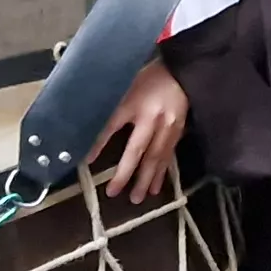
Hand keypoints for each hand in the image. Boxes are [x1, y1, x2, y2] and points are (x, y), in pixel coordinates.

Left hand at [94, 59, 188, 203]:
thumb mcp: (126, 84)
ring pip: (155, 157)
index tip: (87, 161)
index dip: (99, 144)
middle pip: (137, 149)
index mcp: (134, 102)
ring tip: (137, 198)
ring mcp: (168, 126)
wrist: (183, 72)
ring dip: (145, 179)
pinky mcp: (178, 132)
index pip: (112, 125)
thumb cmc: (149, 78)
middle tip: (113, 193)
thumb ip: (112, 103)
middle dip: (126, 173)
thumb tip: (87, 120)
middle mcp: (151, 117)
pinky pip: (168, 156)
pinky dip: (161, 174)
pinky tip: (155, 187)